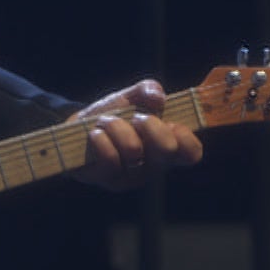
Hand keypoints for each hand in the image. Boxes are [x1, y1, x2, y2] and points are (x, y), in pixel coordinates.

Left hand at [71, 79, 202, 189]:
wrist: (78, 127)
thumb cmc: (113, 114)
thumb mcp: (131, 96)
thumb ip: (148, 89)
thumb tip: (158, 98)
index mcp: (166, 146)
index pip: (192, 152)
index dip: (185, 136)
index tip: (170, 123)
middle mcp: (153, 165)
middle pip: (167, 150)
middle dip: (150, 124)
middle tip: (136, 119)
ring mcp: (132, 176)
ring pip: (134, 149)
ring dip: (116, 126)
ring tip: (107, 123)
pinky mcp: (109, 180)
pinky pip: (110, 157)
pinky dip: (100, 137)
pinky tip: (95, 134)